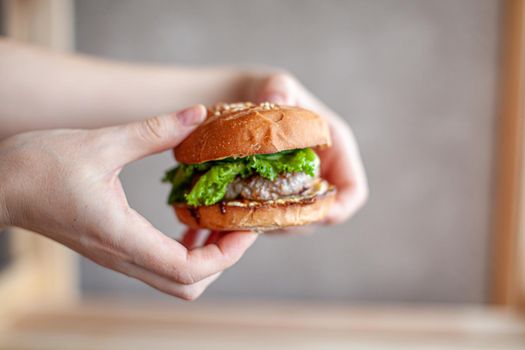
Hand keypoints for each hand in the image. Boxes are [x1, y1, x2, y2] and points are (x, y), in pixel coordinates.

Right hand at [0, 105, 256, 299]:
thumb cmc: (37, 166)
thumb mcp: (101, 142)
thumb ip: (154, 130)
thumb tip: (197, 114)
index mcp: (121, 235)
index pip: (188, 270)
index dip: (226, 255)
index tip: (245, 227)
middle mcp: (122, 256)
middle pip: (187, 286)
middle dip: (222, 260)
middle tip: (237, 225)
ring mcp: (118, 257)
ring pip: (175, 281)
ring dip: (205, 258)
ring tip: (218, 223)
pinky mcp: (114, 248)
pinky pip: (160, 266)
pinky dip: (184, 252)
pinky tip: (189, 223)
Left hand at [250, 73, 367, 224]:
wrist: (245, 100)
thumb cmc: (269, 91)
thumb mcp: (276, 84)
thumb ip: (278, 87)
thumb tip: (277, 98)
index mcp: (336, 150)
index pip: (352, 191)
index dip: (338, 208)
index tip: (313, 215)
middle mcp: (323, 174)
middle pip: (321, 215)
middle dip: (298, 222)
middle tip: (268, 219)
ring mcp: (301, 187)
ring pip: (296, 221)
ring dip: (275, 223)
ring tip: (249, 215)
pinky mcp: (279, 194)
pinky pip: (275, 217)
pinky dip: (260, 218)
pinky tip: (238, 211)